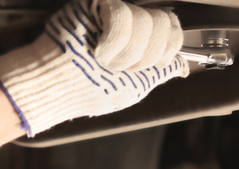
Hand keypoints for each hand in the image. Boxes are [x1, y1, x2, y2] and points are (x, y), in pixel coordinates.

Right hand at [0, 0, 187, 136]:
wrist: (55, 87)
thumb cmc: (86, 90)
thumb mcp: (132, 89)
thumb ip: (159, 73)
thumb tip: (183, 66)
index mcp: (140, 38)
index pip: (172, 30)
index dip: (165, 51)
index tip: (144, 68)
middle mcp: (129, 20)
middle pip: (165, 24)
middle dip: (145, 56)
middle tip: (119, 67)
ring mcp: (113, 9)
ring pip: (146, 22)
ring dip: (126, 53)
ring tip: (104, 60)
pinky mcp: (96, 4)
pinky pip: (122, 14)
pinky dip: (114, 40)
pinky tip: (98, 49)